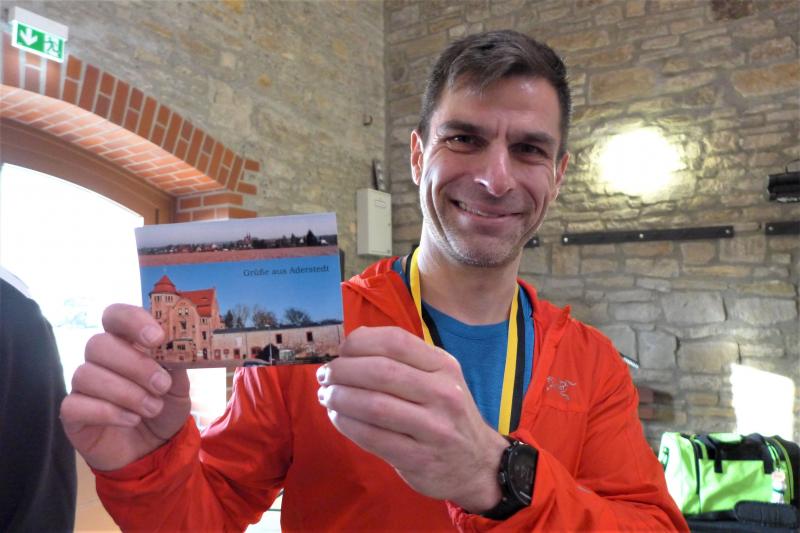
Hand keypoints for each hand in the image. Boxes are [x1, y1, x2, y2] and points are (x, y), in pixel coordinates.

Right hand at [60, 304, 190, 470]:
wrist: (153, 449)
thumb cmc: (163, 407)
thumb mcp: (180, 386)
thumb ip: (177, 364)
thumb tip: (177, 347)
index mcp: (126, 343)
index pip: (115, 316)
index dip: (132, 320)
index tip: (157, 338)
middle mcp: (100, 359)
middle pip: (99, 344)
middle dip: (135, 365)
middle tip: (162, 385)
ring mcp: (83, 385)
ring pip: (87, 374)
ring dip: (127, 393)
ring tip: (153, 408)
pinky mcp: (72, 413)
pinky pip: (76, 405)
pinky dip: (108, 412)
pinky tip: (131, 420)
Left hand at [317, 326, 507, 512]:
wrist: (478, 464)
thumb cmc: (447, 414)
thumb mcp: (439, 378)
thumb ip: (403, 359)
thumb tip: (353, 342)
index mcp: (444, 366)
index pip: (395, 342)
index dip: (359, 343)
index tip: (342, 351)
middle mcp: (442, 394)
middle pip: (380, 372)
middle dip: (343, 371)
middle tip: (325, 375)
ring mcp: (433, 428)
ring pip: (373, 405)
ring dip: (340, 398)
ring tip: (326, 396)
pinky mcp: (418, 458)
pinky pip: (372, 437)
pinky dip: (346, 424)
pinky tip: (337, 417)